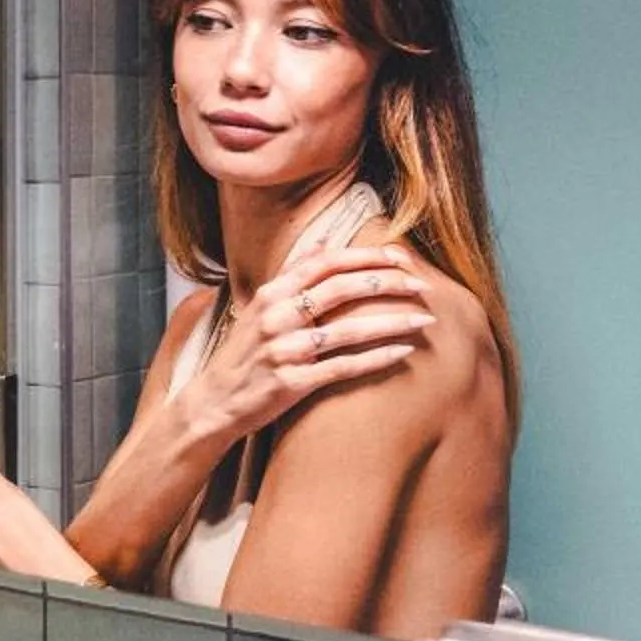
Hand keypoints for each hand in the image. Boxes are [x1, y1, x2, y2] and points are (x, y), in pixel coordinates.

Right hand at [179, 245, 433, 446]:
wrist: (214, 402)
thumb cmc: (244, 352)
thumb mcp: (261, 306)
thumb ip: (293, 273)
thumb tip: (324, 239)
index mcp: (271, 293)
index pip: (325, 263)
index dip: (366, 257)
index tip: (401, 256)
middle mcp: (276, 317)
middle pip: (340, 290)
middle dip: (387, 284)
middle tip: (422, 285)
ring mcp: (284, 351)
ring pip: (348, 330)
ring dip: (392, 323)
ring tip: (425, 319)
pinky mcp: (291, 383)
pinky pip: (343, 367)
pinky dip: (376, 358)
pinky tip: (403, 352)